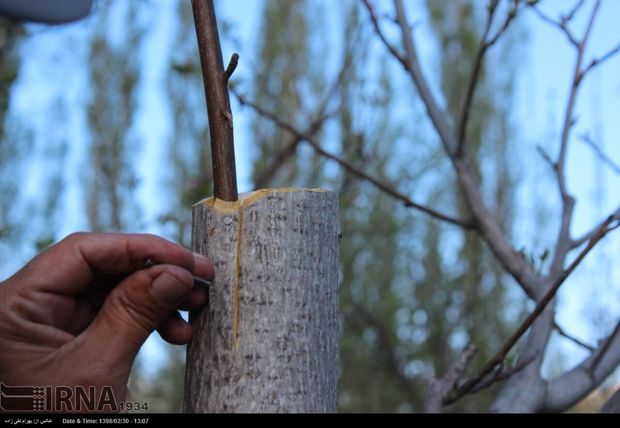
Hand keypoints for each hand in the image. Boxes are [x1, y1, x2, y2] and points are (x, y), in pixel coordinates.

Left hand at [0, 233, 212, 410]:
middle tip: (201, 281)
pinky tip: (177, 332)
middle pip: (103, 267)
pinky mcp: (74, 337)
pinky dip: (151, 319)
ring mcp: (53, 321)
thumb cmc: (57, 424)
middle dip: (156, 274)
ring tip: (195, 308)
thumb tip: (176, 272)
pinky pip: (118, 313)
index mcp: (16, 305)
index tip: (185, 260)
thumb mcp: (97, 371)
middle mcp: (33, 305)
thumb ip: (134, 314)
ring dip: (160, 297)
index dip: (139, 249)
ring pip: (115, 288)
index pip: (82, 252)